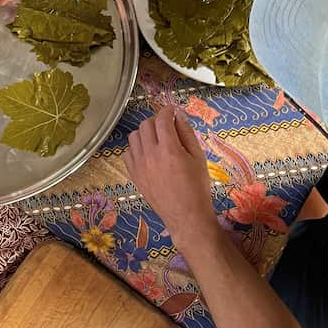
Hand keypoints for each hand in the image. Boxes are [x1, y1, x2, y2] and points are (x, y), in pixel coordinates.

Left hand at [123, 106, 218, 246]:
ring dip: (145, 132)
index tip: (172, 111)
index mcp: (169, 149)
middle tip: (167, 125)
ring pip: (134, 136)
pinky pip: (128, 153)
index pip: (162, 119)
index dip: (167, 110)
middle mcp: (150, 155)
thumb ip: (187, 134)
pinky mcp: (134, 175)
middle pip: (146, 124)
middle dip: (157, 120)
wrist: (186, 216)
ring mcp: (139, 166)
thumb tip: (179, 116)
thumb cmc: (197, 188)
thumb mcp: (198, 158)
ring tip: (157, 139)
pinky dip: (136, 148)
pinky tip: (148, 153)